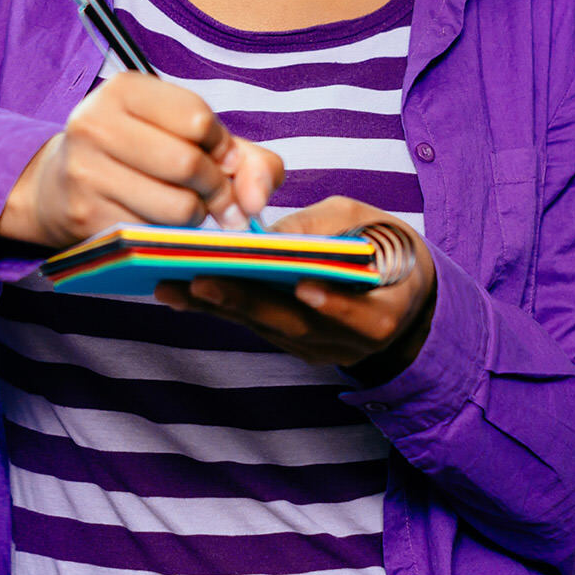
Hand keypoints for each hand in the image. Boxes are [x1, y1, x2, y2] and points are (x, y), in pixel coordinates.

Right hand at [0, 73, 284, 251]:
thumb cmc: (140, 153)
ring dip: (197, 216)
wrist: (60, 185)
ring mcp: (86, 173)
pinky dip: (172, 236)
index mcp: (122, 89)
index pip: (198, 119)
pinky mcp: (86, 217)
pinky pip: (156, 235)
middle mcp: (96, 124)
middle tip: (217, 197)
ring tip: (188, 208)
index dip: (221, 145)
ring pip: (178, 207)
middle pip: (189, 164)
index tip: (218, 157)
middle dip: (217, 187)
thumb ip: (245, 158)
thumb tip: (257, 200)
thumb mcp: (185, 135)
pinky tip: (160, 225)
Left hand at [157, 196, 437, 382]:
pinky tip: (181, 292)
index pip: (362, 317)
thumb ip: (326, 228)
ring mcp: (320, 350)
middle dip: (247, 303)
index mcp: (385, 311)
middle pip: (298, 326)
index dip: (334, 305)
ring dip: (218, 308)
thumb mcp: (368, 223)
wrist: (401, 292)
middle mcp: (351, 342)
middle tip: (201, 281)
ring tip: (174, 285)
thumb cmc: (383, 245)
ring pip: (267, 329)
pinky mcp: (293, 347)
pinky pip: (255, 328)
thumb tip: (272, 235)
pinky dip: (219, 309)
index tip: (304, 286)